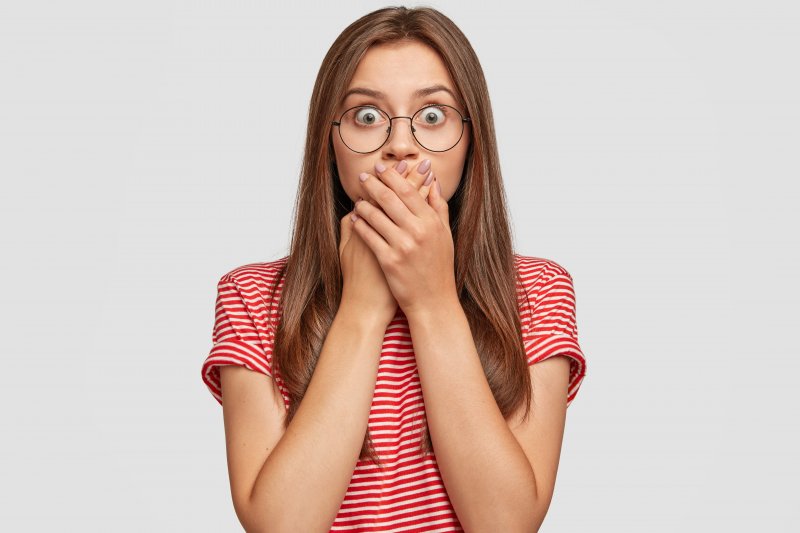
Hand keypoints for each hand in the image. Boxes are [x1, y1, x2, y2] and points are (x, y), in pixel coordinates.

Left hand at [351, 159, 455, 318]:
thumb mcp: (445, 236)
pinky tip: (355, 219)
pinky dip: (360, 225)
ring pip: (377, 216)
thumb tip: (434, 182)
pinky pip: (369, 237)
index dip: (393, 177)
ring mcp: (402, 246)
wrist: (433, 302)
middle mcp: (418, 232)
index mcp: (431, 223)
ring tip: (358, 198)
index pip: (408, 191)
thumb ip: (439, 207)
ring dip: (364, 204)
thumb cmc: (439, 268)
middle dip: (374, 184)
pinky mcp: (389, 261)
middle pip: (390, 199)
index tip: (381, 168)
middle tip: (364, 176)